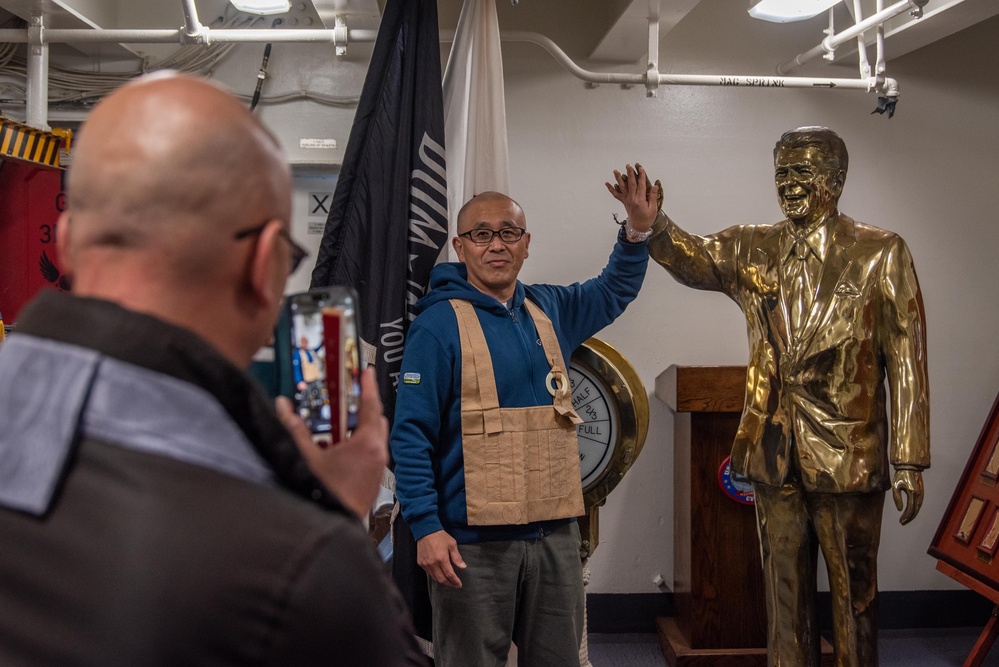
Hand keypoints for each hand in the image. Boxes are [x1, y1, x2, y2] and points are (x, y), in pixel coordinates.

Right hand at [277, 367, 388, 518]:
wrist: (335, 526)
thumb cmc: (326, 494)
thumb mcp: (306, 457)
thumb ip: (295, 429)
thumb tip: (283, 407)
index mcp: (367, 444)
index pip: (371, 405)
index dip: (368, 386)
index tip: (366, 371)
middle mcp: (378, 454)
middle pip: (376, 420)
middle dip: (364, 405)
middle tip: (351, 393)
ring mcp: (378, 467)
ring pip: (374, 437)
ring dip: (361, 425)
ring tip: (342, 420)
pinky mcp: (373, 478)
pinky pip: (370, 451)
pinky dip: (359, 442)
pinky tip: (340, 446)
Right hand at [417, 530, 465, 588]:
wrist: (425, 530)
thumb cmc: (440, 536)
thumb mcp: (452, 544)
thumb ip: (457, 557)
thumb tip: (463, 567)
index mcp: (442, 559)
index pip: (449, 575)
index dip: (455, 581)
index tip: (459, 585)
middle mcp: (433, 563)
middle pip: (441, 579)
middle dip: (449, 584)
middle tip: (454, 585)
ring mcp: (425, 564)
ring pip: (434, 578)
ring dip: (442, 581)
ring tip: (448, 582)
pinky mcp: (421, 563)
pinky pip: (428, 573)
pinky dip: (435, 576)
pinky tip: (439, 574)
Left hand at [605, 163, 659, 232]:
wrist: (637, 228)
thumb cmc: (646, 219)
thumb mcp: (653, 209)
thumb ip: (652, 196)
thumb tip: (655, 185)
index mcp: (640, 200)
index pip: (641, 185)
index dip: (641, 176)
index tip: (641, 168)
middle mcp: (631, 199)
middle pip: (630, 184)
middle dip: (630, 174)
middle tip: (628, 165)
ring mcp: (626, 200)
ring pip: (622, 188)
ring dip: (618, 179)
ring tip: (615, 171)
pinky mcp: (624, 202)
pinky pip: (617, 195)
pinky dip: (611, 189)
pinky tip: (607, 184)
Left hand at [891, 468, 923, 524]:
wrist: (909, 466)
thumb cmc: (900, 475)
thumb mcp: (895, 486)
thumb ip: (897, 498)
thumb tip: (900, 509)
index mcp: (913, 493)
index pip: (910, 509)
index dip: (906, 516)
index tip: (901, 521)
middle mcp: (919, 494)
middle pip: (915, 510)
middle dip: (909, 517)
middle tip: (902, 522)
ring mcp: (921, 493)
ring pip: (918, 507)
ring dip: (912, 514)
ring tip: (905, 519)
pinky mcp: (921, 491)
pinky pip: (919, 503)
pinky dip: (915, 509)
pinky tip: (910, 512)